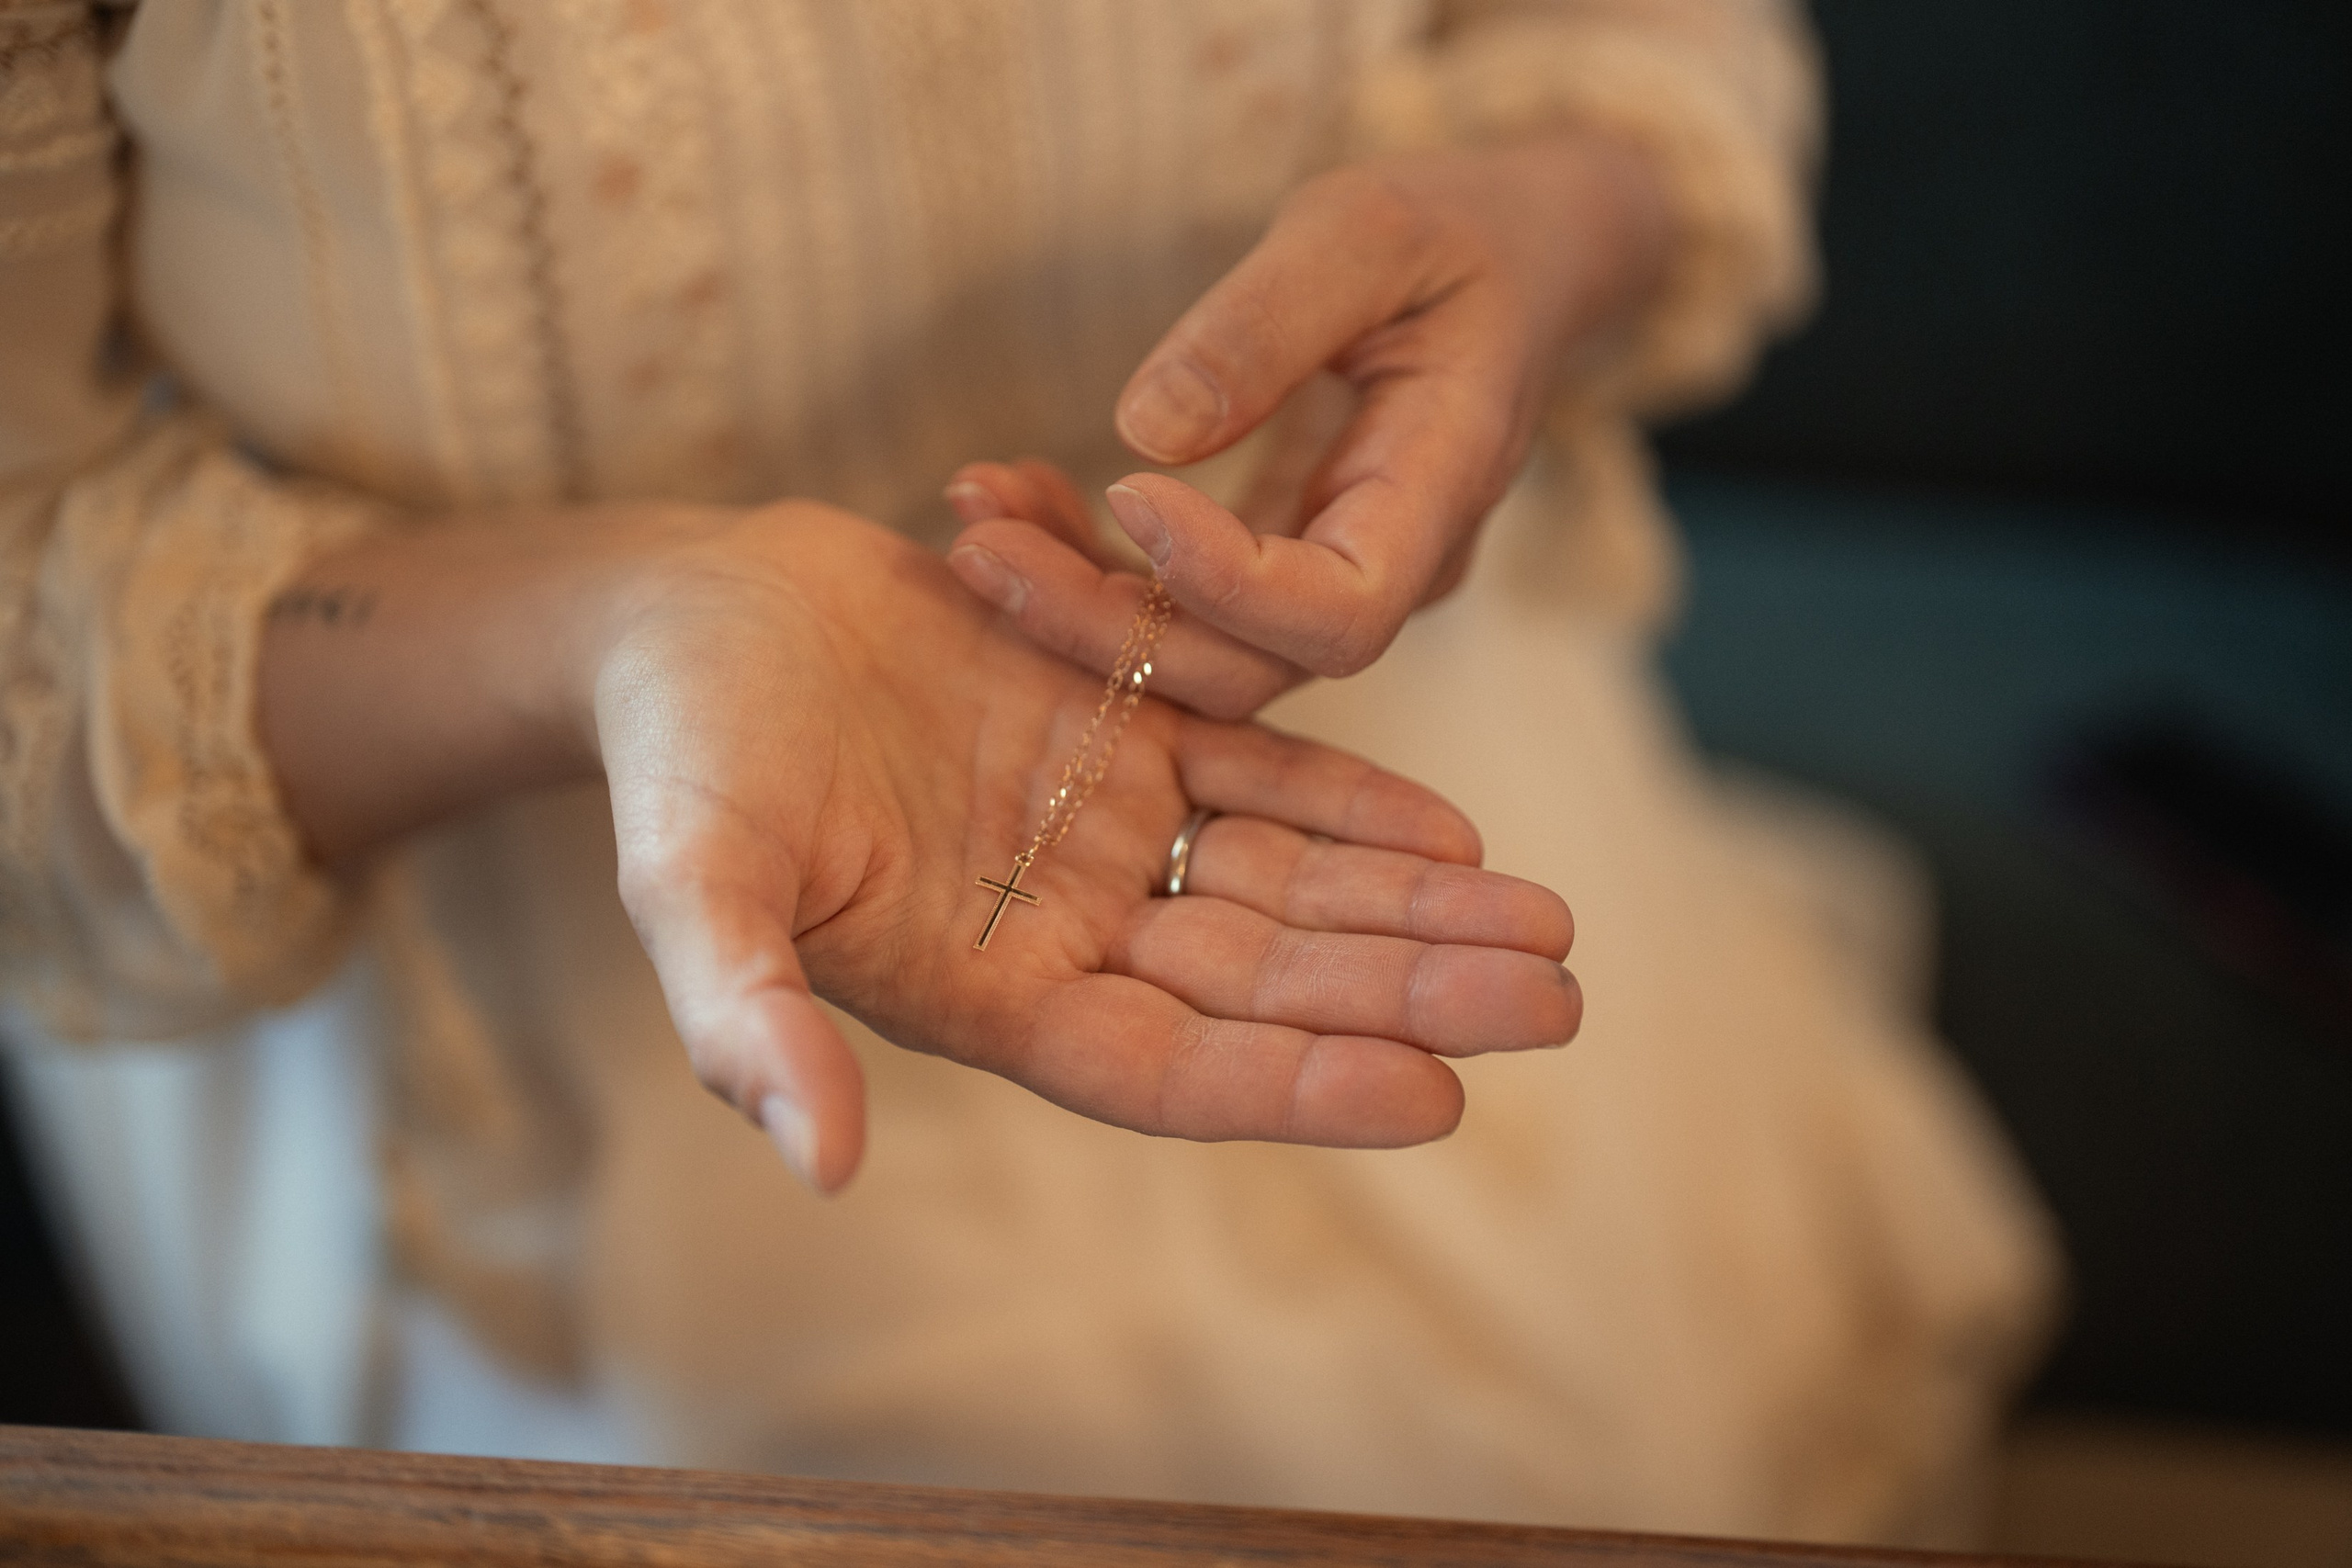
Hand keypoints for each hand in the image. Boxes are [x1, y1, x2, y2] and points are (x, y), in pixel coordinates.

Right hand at [593, 504, 1579, 1190]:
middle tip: (1557, 994)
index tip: (1438, 1093)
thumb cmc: (676, 757)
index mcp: (985, 994)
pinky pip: (1256, 769)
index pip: (1169, 1067)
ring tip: (1545, 923)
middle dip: (1408, 989)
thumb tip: (822, 1163)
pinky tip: (1454, 827)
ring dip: (1412, 903)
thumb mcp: (690, 883)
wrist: (685, 617)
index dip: (1296, 1084)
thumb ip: (748, 1018)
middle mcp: (1064, 928)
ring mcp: (1099, 828)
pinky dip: (1350, 797)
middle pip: (1265, 978)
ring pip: (1284, 880)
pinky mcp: (1117, 726)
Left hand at [945, 131, 1666, 717]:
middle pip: (1244, 668)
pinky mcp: (1275, 573)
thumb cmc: (1449, 231)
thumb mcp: (1366, 230)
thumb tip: (1146, 429)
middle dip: (1102, 625)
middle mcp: (1391, 570)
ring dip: (1073, 605)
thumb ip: (1265, 322)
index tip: (1129, 490)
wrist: (1508, 262)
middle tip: (979, 548)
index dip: (1226, 585)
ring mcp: (1332, 583)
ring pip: (1196, 658)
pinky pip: (1176, 612)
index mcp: (1439, 492)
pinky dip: (1086, 570)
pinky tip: (1013, 501)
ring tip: (973, 516)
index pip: (1340, 614)